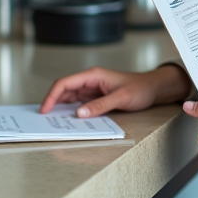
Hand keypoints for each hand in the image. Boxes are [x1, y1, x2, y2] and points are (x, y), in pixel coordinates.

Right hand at [39, 65, 191, 117]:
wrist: (153, 89)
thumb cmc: (140, 88)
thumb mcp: (121, 98)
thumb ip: (100, 105)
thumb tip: (79, 114)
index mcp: (93, 75)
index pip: (65, 83)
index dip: (52, 96)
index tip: (45, 110)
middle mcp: (90, 81)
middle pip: (64, 90)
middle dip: (52, 103)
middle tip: (44, 120)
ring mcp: (92, 90)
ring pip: (69, 98)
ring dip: (60, 109)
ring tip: (52, 122)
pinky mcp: (96, 98)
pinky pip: (79, 104)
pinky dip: (71, 112)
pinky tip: (68, 121)